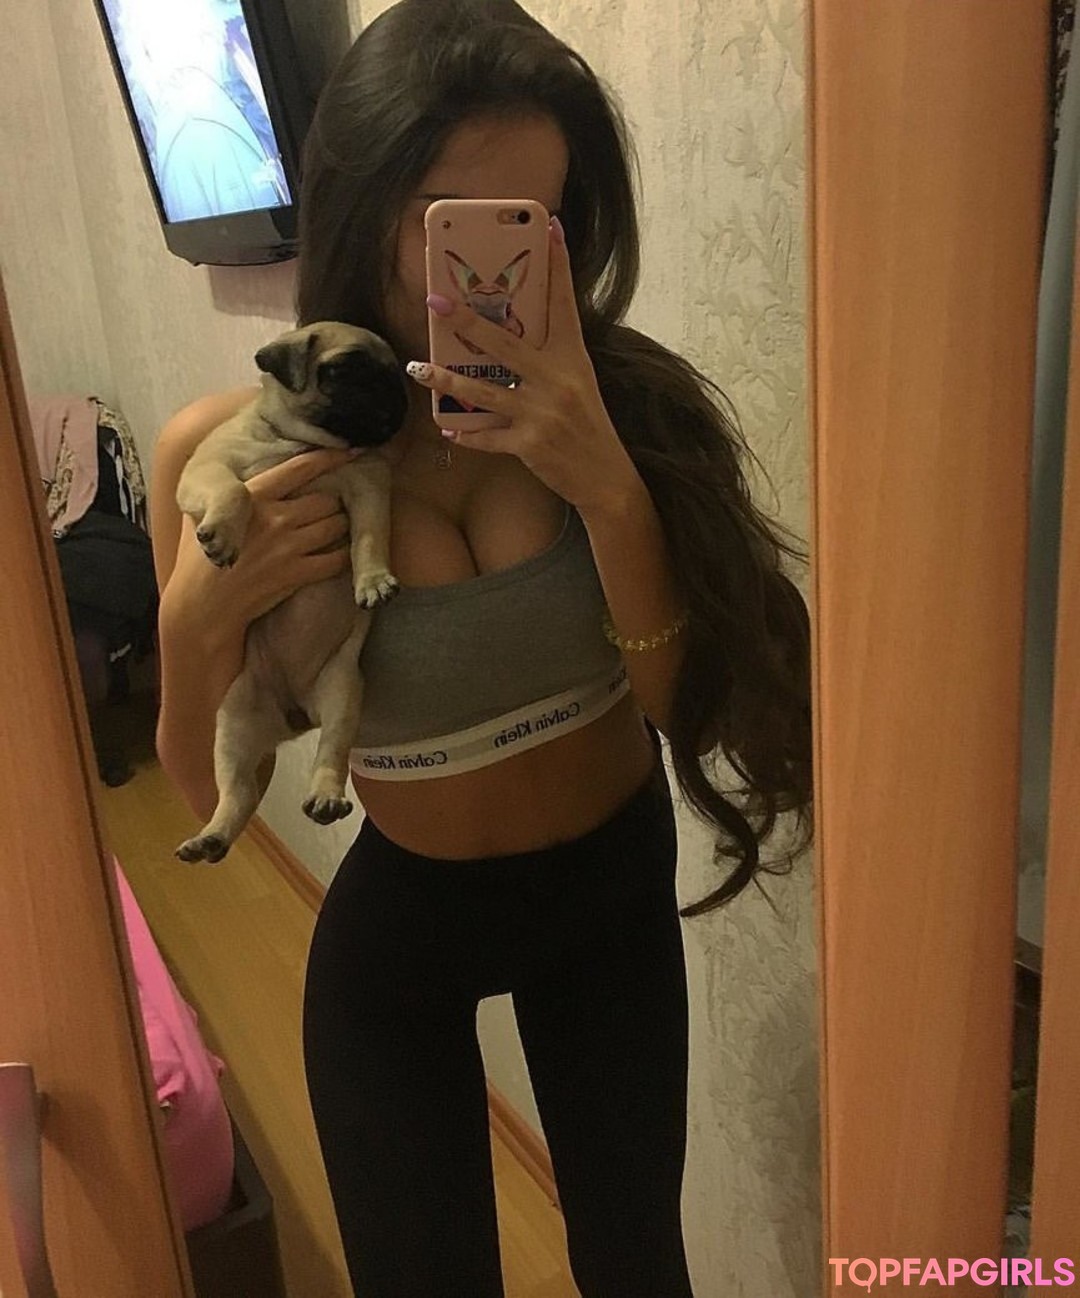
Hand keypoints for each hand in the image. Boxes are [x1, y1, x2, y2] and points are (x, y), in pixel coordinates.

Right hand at [165, 447, 357, 630]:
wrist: (204, 604)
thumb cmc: (199, 558)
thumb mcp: (205, 514)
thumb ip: (228, 494)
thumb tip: (237, 470)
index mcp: (252, 497)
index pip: (300, 468)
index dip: (329, 458)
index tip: (349, 451)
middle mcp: (274, 519)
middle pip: (326, 499)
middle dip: (336, 501)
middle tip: (338, 503)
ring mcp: (287, 547)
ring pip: (336, 526)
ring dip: (343, 525)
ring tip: (341, 526)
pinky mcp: (296, 574)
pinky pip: (337, 559)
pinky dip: (345, 554)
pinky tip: (343, 552)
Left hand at [406, 217, 640, 516]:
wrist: (606, 477)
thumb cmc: (588, 425)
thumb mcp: (578, 382)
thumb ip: (551, 358)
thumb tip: (513, 335)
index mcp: (573, 358)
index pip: (565, 303)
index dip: (559, 264)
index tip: (550, 226)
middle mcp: (557, 380)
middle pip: (504, 344)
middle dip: (466, 321)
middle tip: (435, 301)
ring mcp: (542, 413)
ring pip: (483, 392)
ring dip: (446, 380)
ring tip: (418, 368)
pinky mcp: (530, 444)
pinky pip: (488, 437)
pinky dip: (466, 435)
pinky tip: (447, 430)